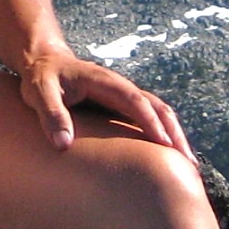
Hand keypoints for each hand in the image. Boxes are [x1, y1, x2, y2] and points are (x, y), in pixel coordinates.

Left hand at [17, 49, 194, 158]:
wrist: (46, 62)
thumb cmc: (42, 78)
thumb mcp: (38, 93)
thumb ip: (50, 114)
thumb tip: (63, 145)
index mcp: (106, 82)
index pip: (136, 101)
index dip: (151, 122)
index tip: (164, 145)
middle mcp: (122, 88)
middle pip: (158, 108)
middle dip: (175, 133)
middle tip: (189, 163)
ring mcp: (125, 96)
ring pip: (160, 113)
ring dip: (175, 136)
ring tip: (189, 166)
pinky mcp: (123, 106)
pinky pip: (150, 119)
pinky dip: (165, 135)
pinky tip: (170, 157)